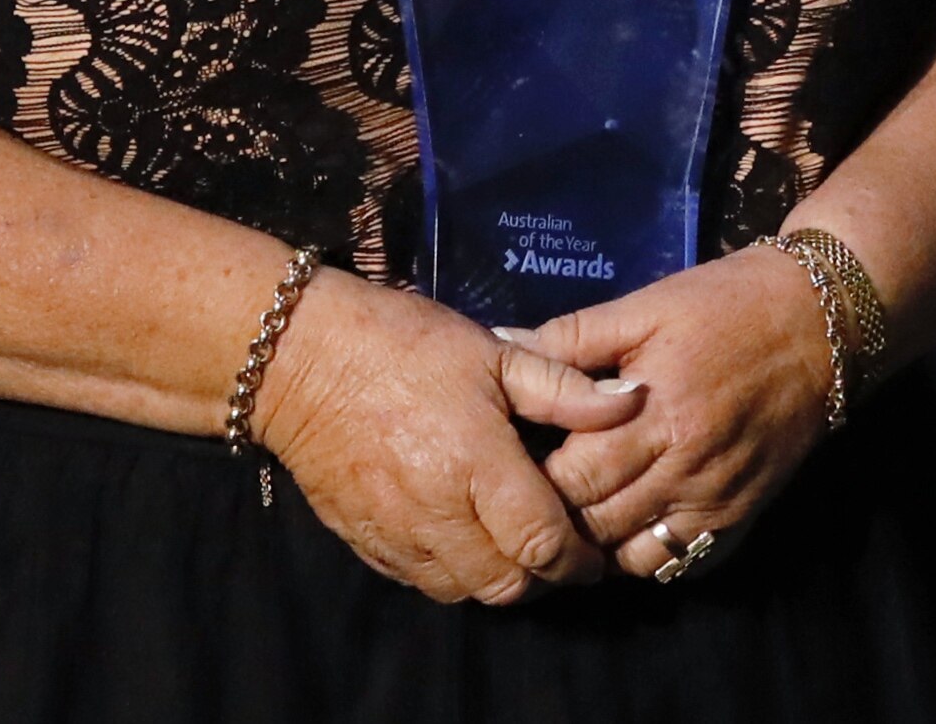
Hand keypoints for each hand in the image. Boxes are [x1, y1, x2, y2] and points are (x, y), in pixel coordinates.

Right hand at [249, 268, 629, 604]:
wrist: (302, 360)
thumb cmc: (406, 345)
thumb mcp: (495, 352)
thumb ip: (566, 389)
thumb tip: (633, 401)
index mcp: (477, 465)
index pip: (543, 543)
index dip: (577, 558)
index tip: (593, 550)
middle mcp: (438, 513)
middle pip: (508, 583)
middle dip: (542, 576)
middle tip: (558, 549)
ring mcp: (397, 534)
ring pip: (464, 592)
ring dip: (498, 578)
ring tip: (512, 545)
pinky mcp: (366, 542)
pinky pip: (420, 582)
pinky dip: (452, 573)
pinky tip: (463, 539)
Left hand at [515, 246, 840, 578]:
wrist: (820, 321)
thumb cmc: (725, 305)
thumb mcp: (646, 307)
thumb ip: (572, 338)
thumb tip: (502, 347)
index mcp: (654, 412)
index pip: (572, 478)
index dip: (532, 481)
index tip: (510, 466)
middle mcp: (686, 467)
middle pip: (597, 524)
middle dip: (557, 519)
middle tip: (529, 501)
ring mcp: (717, 500)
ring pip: (635, 557)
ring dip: (598, 546)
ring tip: (574, 520)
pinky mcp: (743, 516)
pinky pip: (685, 564)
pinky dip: (651, 558)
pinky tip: (628, 532)